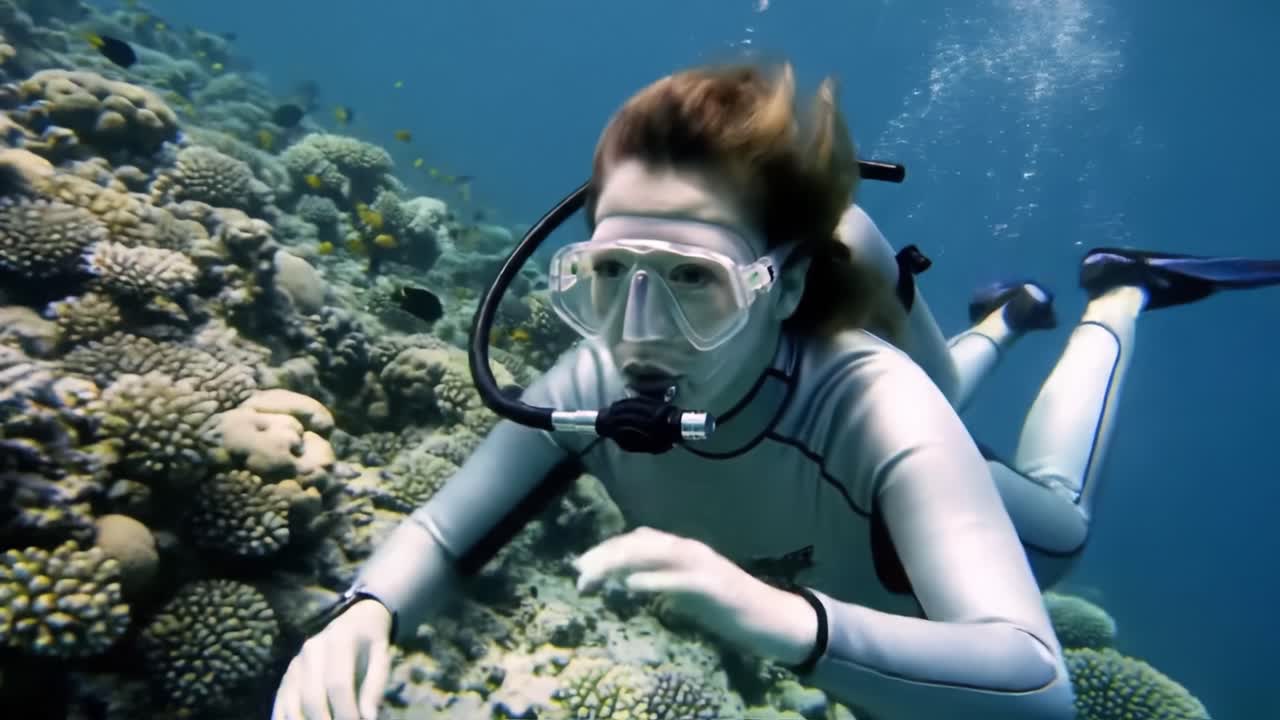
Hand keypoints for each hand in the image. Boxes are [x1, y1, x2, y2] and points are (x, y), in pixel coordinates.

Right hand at [272, 598, 392, 719]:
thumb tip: (368, 717)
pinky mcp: (286, 679)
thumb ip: (375, 686)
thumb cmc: (369, 644)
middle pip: (312, 698)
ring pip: (293, 705)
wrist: (353, 622)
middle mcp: (311, 651)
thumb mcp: (382, 656)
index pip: (338, 684)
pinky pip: (280, 707)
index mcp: (338, 640)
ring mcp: (295, 665)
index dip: (347, 711)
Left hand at [572, 526, 817, 662]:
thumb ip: (662, 581)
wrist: (773, 618)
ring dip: (622, 562)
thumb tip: (630, 579)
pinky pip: (680, 580)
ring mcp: (704, 566)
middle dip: (606, 555)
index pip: (639, 540)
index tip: (581, 565)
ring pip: (657, 554)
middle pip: (641, 543)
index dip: (608, 549)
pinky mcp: (714, 587)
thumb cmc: (729, 607)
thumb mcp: (687, 591)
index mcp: (684, 551)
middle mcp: (691, 551)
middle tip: (579, 572)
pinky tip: (632, 586)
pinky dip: (655, 580)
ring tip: (595, 575)